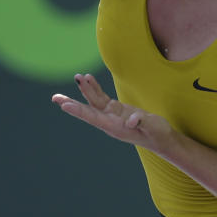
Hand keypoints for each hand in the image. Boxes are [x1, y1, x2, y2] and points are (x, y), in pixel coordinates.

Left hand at [52, 73, 175, 152]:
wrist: (162, 138)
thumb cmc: (158, 134)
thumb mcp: (154, 127)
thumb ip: (142, 121)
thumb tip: (130, 119)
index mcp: (115, 127)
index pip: (93, 118)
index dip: (79, 111)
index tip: (65, 106)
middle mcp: (109, 122)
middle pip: (87, 111)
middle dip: (72, 103)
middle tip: (55, 98)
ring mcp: (111, 116)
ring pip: (93, 101)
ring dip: (84, 90)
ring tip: (77, 77)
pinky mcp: (115, 110)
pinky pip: (101, 98)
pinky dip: (94, 88)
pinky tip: (88, 79)